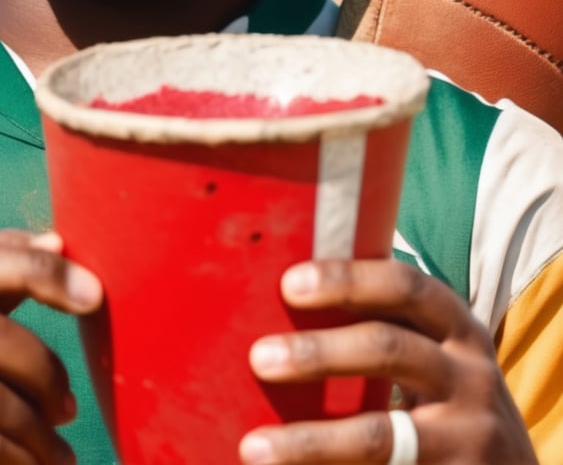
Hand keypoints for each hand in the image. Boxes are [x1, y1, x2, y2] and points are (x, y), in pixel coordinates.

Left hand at [239, 258, 537, 463]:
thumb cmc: (444, 390)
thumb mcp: (436, 348)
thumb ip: (386, 323)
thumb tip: (283, 302)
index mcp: (458, 326)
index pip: (405, 286)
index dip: (348, 280)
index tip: (290, 283)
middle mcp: (470, 376)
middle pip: (389, 349)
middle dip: (319, 352)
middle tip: (260, 358)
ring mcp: (469, 438)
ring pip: (381, 436)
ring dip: (313, 440)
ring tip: (257, 447)